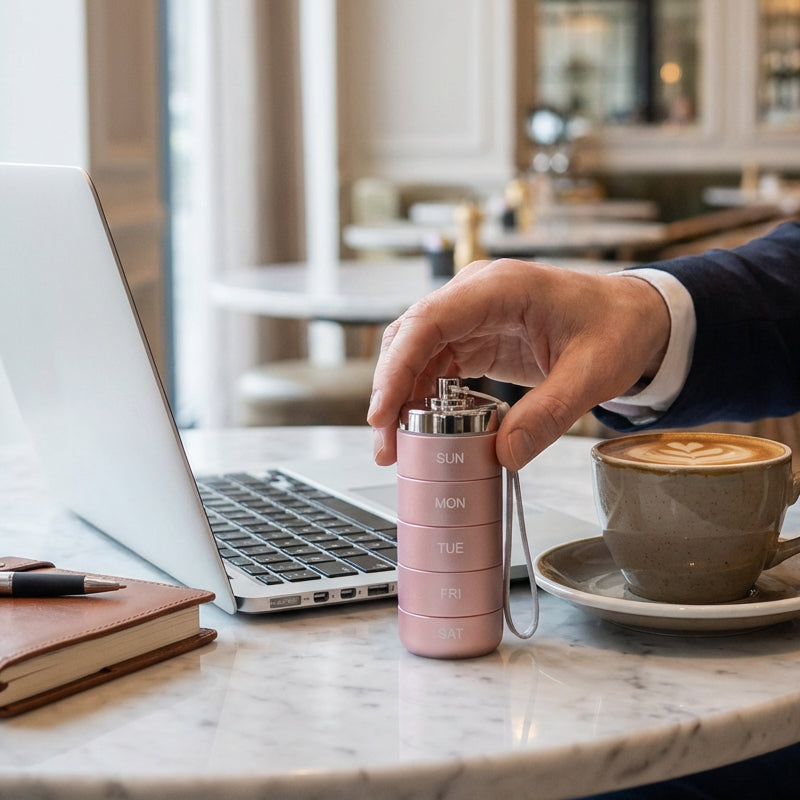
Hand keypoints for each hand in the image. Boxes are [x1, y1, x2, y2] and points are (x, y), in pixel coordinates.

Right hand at [367, 259, 669, 469]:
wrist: (631, 317)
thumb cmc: (616, 328)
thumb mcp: (592, 374)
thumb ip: (548, 414)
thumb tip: (503, 456)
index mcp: (500, 288)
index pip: (429, 322)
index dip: (397, 367)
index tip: (382, 412)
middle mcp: (475, 295)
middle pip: (410, 338)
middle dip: (390, 391)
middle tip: (386, 444)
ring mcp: (471, 315)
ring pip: (415, 353)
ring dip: (401, 398)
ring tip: (396, 446)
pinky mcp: (475, 337)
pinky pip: (434, 364)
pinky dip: (422, 397)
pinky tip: (421, 428)